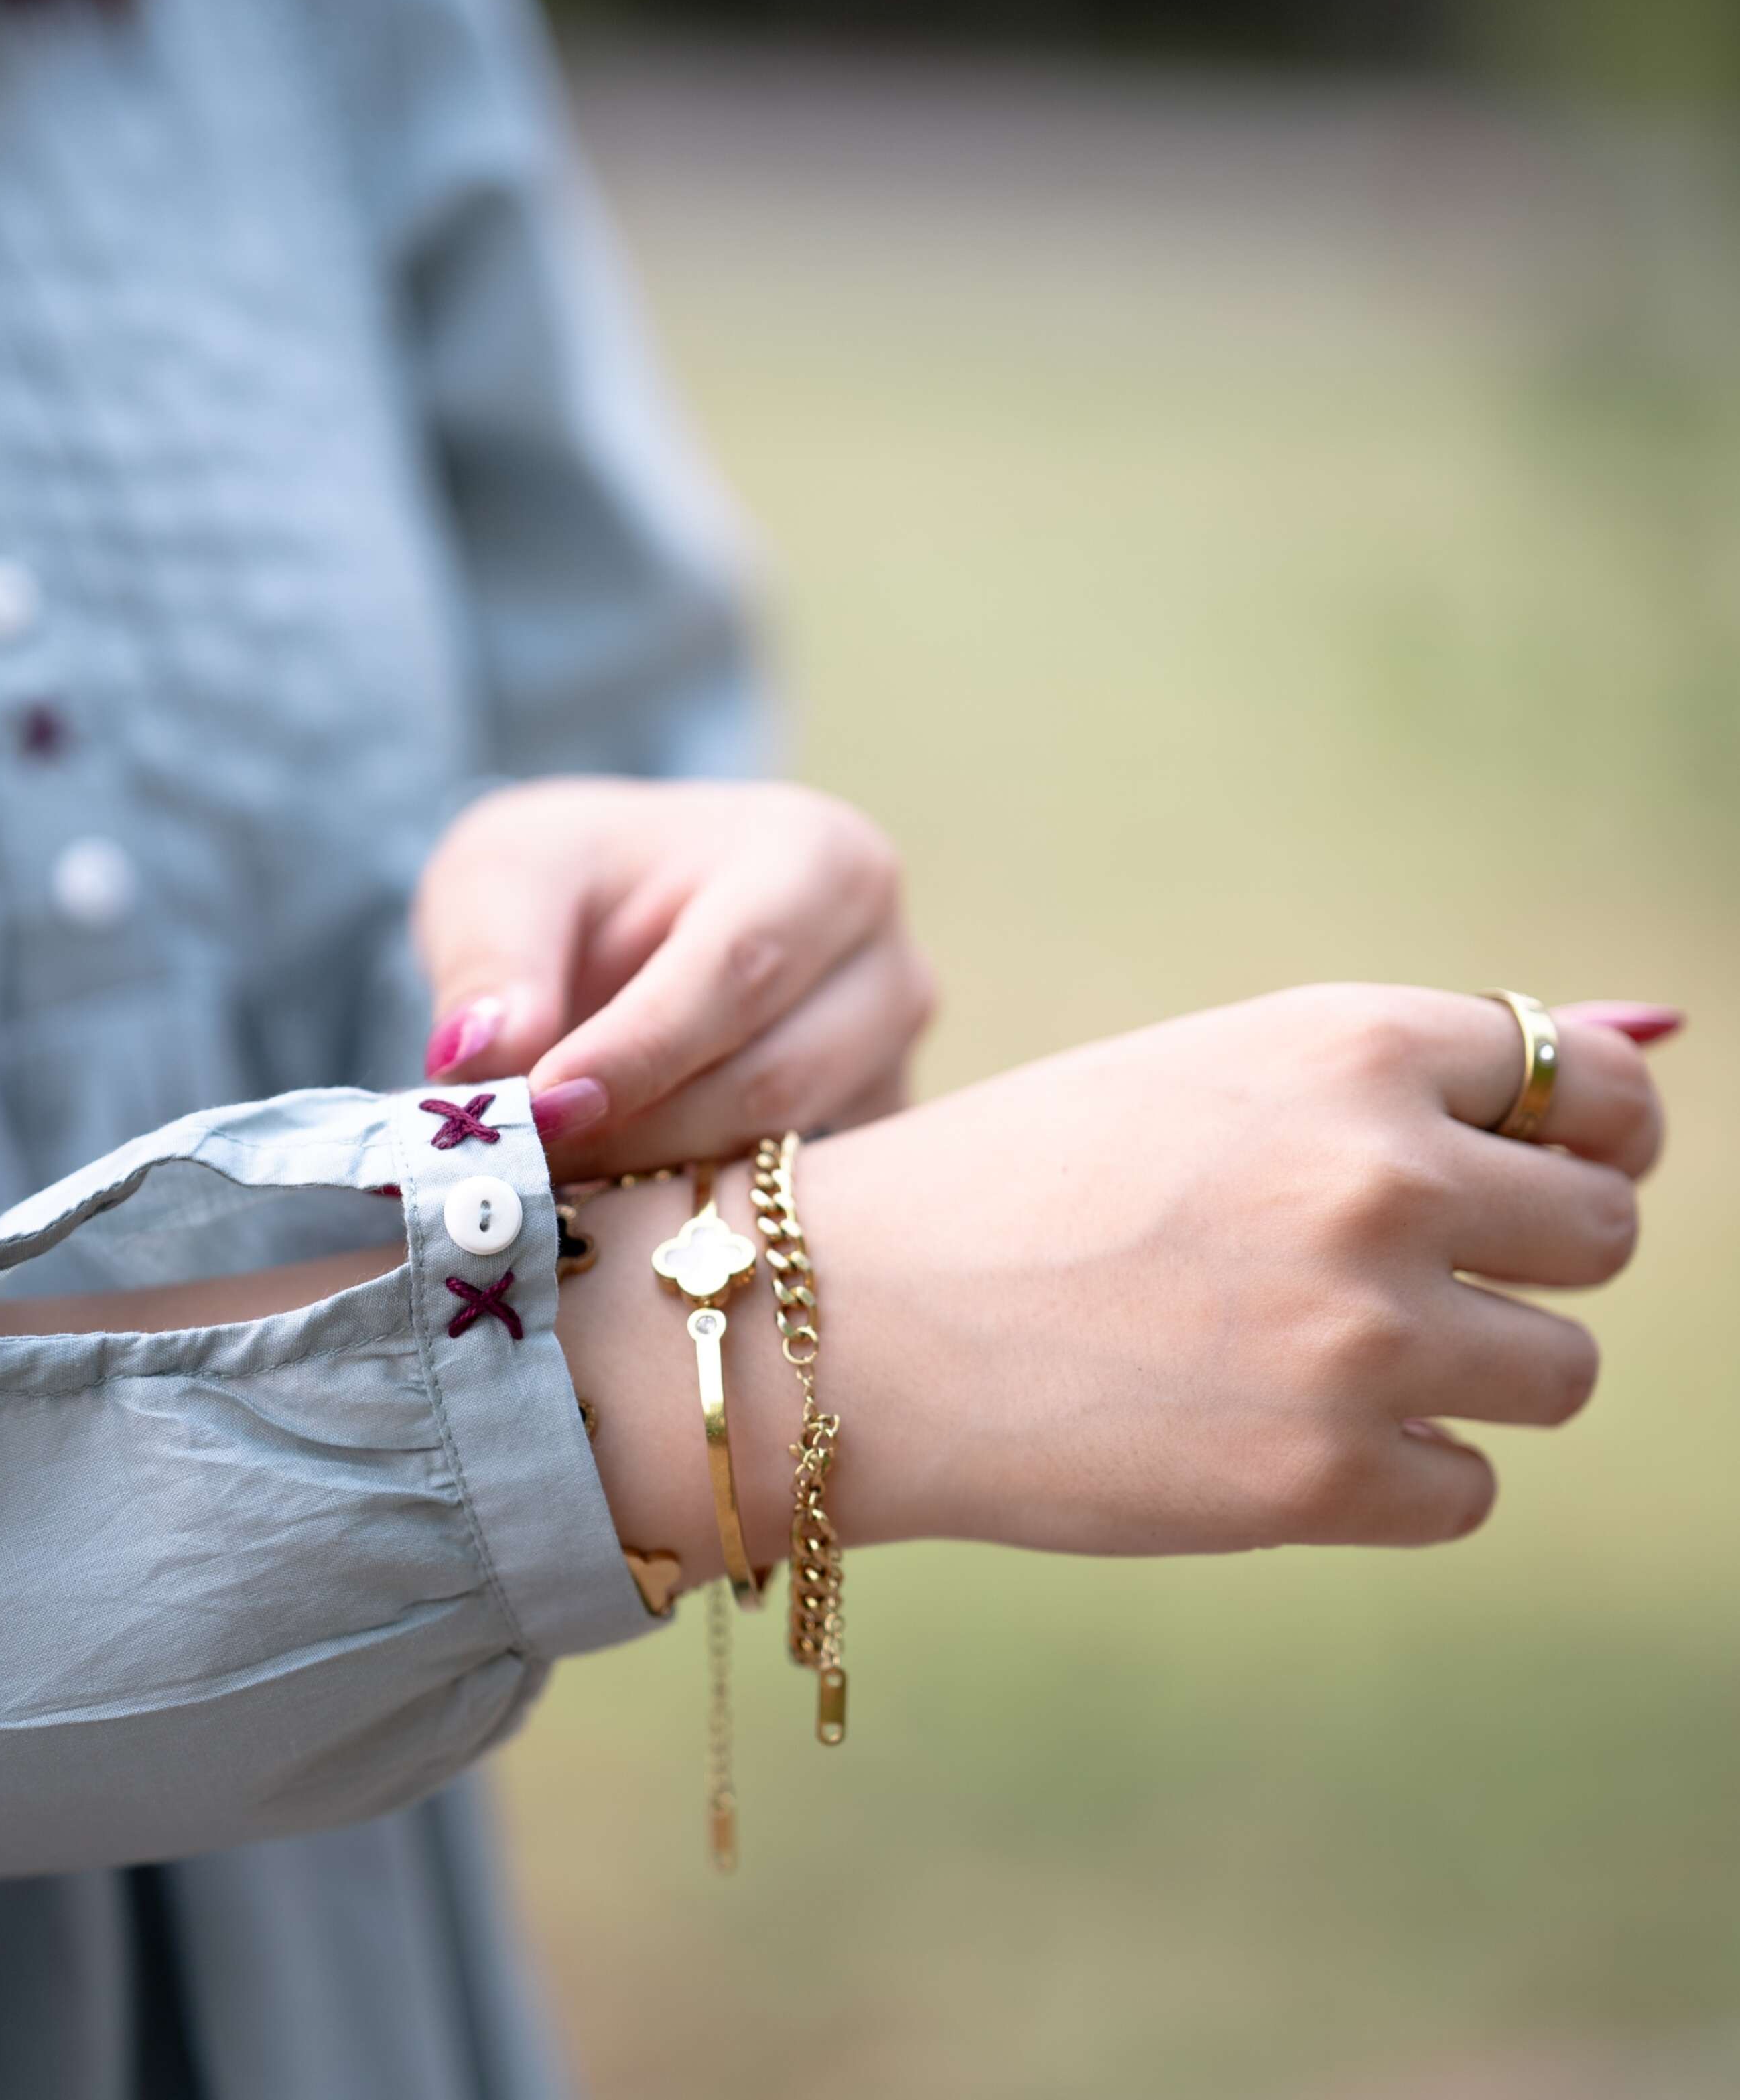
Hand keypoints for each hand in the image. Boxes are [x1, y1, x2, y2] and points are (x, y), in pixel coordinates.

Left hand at [411, 779, 935, 1176]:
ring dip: (657, 1179)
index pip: (740, 969)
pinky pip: (792, 1204)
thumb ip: (490, 957)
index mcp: (819, 858)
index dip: (639, 1052)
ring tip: (553, 1175)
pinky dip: (693, 1211)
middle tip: (522, 1161)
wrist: (626, 913)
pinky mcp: (873, 1141)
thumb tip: (480, 1055)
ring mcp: (894, 1061)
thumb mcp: (504, 876)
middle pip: (773, 1077)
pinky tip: (616, 1203)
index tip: (542, 1110)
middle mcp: (887, 960)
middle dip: (637, 1132)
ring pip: (784, 1156)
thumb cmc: (575, 880)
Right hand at [563, 985, 1674, 1579]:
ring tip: (1311, 1357)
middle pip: (1604, 1237)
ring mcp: (1363, 1331)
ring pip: (1557, 1373)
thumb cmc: (1035, 1177)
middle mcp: (1382, 1174)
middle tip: (1387, 1277)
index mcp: (1353, 1045)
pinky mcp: (1329, 1474)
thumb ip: (1437, 1067)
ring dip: (1465, 1377)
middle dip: (1522, 1265)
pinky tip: (1264, 1435)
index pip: (1597, 1092)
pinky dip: (1392, 1478)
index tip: (1521, 1176)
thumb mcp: (1224, 1072)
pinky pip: (1469, 1490)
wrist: (859, 1319)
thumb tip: (1663, 1027)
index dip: (1572, 1143)